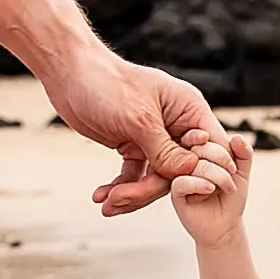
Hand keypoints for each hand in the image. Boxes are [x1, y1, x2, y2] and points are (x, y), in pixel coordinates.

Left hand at [40, 44, 219, 214]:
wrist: (70, 74)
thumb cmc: (108, 84)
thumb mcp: (139, 119)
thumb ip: (164, 149)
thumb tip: (190, 173)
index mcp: (188, 109)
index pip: (209, 148)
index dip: (204, 173)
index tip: (190, 196)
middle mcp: (176, 125)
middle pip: (179, 170)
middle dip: (149, 189)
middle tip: (121, 200)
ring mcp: (154, 137)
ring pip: (155, 177)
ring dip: (132, 193)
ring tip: (107, 204)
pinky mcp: (134, 145)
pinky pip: (135, 174)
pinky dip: (121, 186)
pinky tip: (102, 196)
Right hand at [162, 128, 251, 244]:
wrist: (225, 226)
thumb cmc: (230, 197)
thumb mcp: (242, 173)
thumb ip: (243, 154)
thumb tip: (237, 137)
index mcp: (201, 151)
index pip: (205, 135)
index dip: (220, 143)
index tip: (232, 162)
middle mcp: (188, 160)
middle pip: (199, 146)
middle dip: (222, 158)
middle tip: (232, 173)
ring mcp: (180, 175)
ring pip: (194, 163)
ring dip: (217, 175)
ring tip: (227, 188)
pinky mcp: (176, 192)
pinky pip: (182, 181)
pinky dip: (200, 184)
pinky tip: (210, 191)